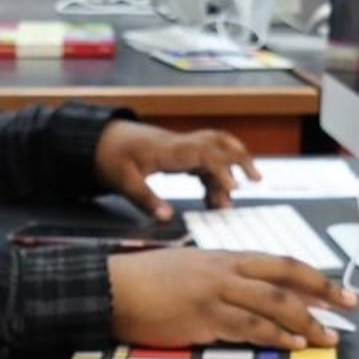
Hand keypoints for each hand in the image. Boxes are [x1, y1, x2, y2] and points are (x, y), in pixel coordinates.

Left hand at [95, 121, 259, 218]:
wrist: (102, 140)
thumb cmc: (112, 157)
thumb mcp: (124, 182)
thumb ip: (146, 200)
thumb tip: (166, 218)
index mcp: (170, 150)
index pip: (205, 153)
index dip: (222, 169)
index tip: (234, 188)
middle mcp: (181, 145)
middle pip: (220, 142)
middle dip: (241, 159)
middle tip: (256, 179)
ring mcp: (182, 148)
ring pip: (216, 151)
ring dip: (230, 170)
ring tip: (235, 197)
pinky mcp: (179, 154)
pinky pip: (205, 161)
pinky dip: (214, 178)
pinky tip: (213, 199)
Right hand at [109, 248, 355, 350]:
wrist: (111, 287)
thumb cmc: (146, 280)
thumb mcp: (191, 268)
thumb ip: (223, 279)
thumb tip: (250, 295)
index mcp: (226, 257)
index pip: (281, 264)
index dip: (315, 277)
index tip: (339, 290)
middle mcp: (226, 271)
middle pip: (286, 278)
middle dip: (323, 293)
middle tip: (350, 308)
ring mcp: (215, 293)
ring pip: (272, 304)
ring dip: (304, 322)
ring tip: (327, 337)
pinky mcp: (202, 318)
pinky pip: (247, 328)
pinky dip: (274, 336)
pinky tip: (292, 344)